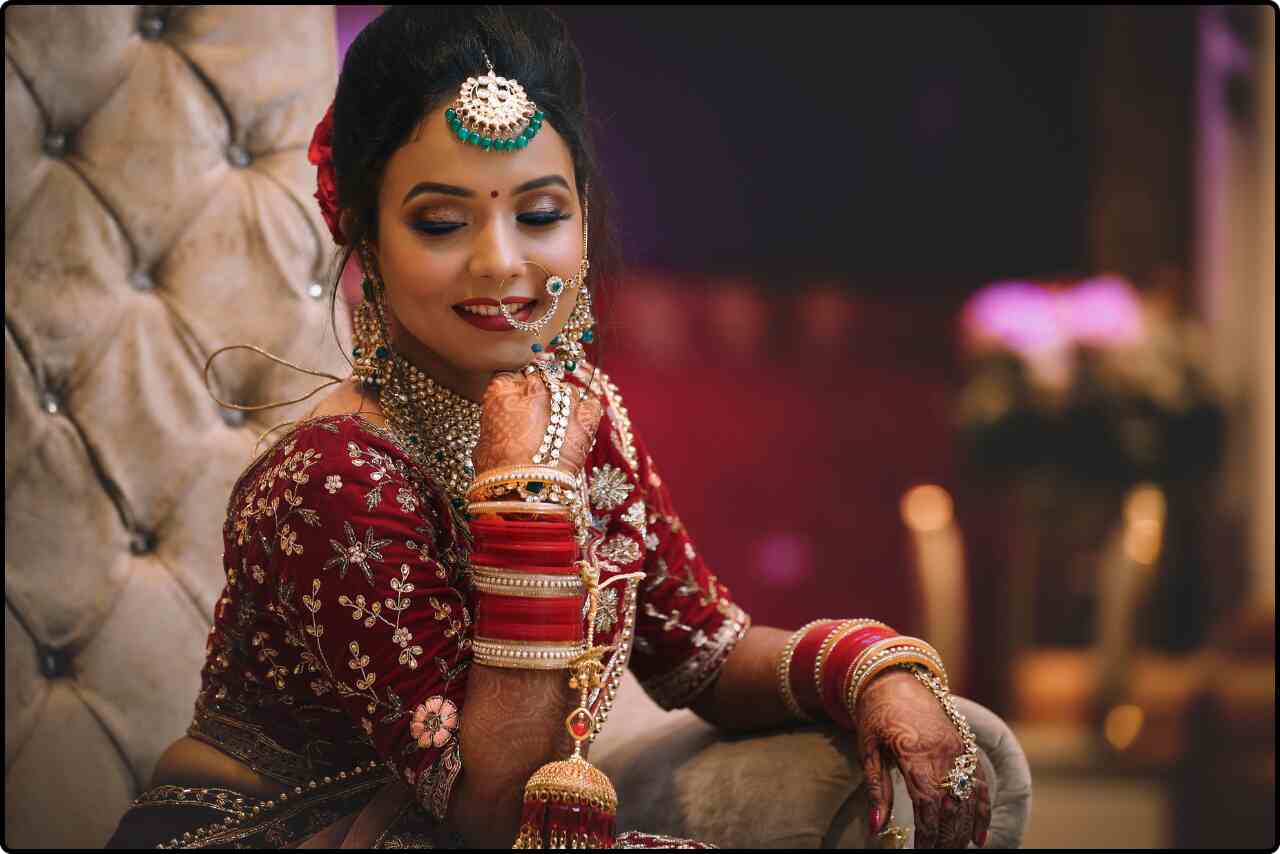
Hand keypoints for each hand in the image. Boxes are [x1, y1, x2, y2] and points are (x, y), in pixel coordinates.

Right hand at [471, 364, 602, 476]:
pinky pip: (591, 404)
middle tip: (537, 418)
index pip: (511, 376)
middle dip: (539, 395)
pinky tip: (577, 425)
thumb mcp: (483, 439)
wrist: (526, 489)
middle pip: (540, 379)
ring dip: (563, 404)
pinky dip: (586, 412)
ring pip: (566, 390)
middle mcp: (535, 387)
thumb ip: (496, 420)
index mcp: (504, 388)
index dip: (516, 392)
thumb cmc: (498, 470)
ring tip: (558, 427)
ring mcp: (564, 399)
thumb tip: (503, 422)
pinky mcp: (586, 417)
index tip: (517, 405)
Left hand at [854, 668, 990, 848]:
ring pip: (968, 798)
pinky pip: (981, 782)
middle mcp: (943, 751)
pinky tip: (979, 837)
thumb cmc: (875, 715)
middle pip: (951, 806)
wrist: (894, 678)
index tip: (922, 852)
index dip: (927, 834)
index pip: (927, 804)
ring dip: (963, 829)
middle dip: (946, 837)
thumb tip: (876, 829)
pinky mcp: (966, 746)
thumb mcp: (868, 750)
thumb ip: (876, 790)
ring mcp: (959, 748)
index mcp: (915, 752)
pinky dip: (982, 811)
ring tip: (956, 850)